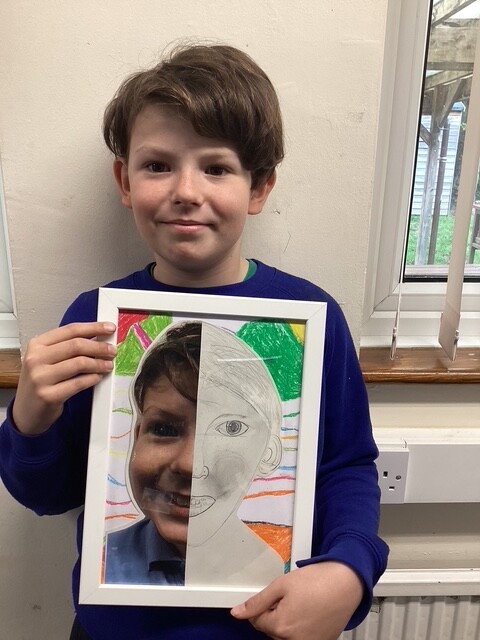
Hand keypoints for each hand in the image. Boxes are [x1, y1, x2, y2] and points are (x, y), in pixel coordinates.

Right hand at [12, 322, 116, 434]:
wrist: (25, 413)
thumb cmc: (40, 384)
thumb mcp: (46, 360)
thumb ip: (67, 348)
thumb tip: (98, 338)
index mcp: (36, 345)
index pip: (70, 330)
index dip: (93, 327)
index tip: (109, 328)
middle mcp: (36, 359)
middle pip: (76, 345)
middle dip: (99, 347)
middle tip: (112, 350)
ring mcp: (40, 378)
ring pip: (80, 363)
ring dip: (99, 364)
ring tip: (108, 365)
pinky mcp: (49, 396)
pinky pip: (79, 383)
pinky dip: (93, 379)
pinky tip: (98, 377)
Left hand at [231, 562, 363, 639]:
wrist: (346, 582)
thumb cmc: (318, 581)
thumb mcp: (281, 584)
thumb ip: (258, 601)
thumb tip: (238, 612)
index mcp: (280, 627)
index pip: (257, 620)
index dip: (264, 604)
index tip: (275, 595)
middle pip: (272, 629)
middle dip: (276, 612)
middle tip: (291, 595)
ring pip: (287, 634)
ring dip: (289, 620)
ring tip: (303, 602)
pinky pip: (303, 636)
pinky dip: (303, 626)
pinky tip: (311, 610)